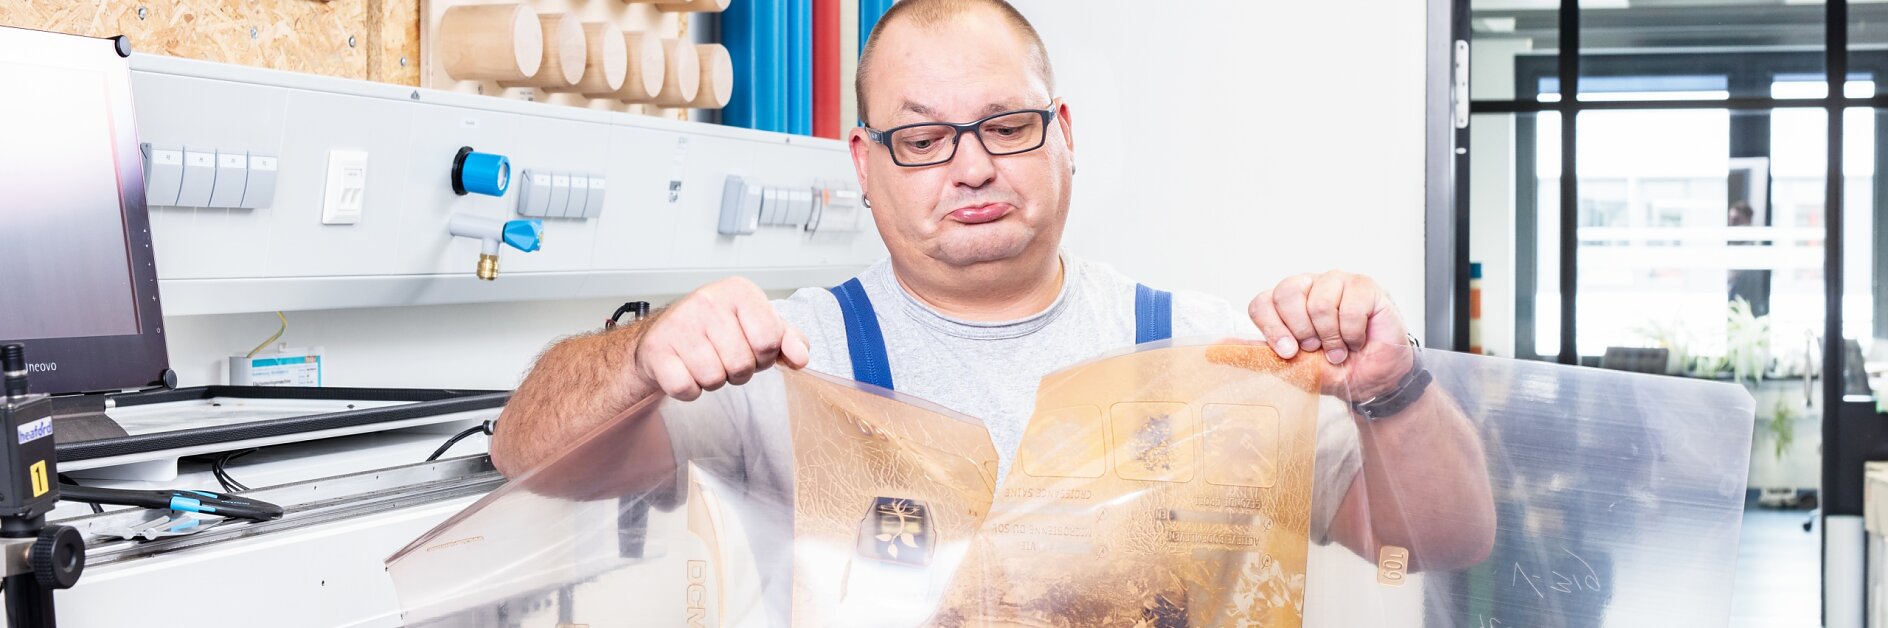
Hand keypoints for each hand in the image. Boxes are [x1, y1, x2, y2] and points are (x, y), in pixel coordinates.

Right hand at [633, 277, 809, 400]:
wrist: (666, 336)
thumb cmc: (718, 331)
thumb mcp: (760, 327)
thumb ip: (789, 340)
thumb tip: (802, 356)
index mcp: (739, 291)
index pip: (769, 339)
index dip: (764, 355)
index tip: (751, 346)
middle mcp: (707, 300)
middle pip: (743, 364)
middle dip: (739, 371)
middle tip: (724, 356)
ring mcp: (679, 324)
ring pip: (714, 379)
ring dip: (714, 380)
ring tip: (705, 361)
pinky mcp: (657, 349)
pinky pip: (686, 388)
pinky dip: (689, 389)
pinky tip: (685, 369)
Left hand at [1249, 271, 1414, 401]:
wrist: (1374, 380)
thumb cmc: (1334, 369)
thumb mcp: (1292, 368)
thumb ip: (1257, 354)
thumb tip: (1214, 350)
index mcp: (1286, 304)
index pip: (1262, 302)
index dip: (1272, 328)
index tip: (1288, 352)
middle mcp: (1309, 286)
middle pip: (1287, 292)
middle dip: (1301, 331)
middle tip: (1316, 349)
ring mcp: (1336, 282)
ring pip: (1319, 301)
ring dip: (1330, 336)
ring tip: (1339, 349)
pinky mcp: (1365, 286)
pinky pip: (1350, 305)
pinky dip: (1352, 333)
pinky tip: (1357, 341)